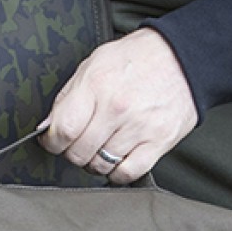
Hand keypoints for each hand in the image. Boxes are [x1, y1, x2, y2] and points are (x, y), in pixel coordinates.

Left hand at [38, 28, 197, 183]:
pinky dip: (117, 172)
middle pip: (79, 153)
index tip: (53, 142)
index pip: (63, 130)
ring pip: (100, 166)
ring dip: (94, 162)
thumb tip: (48, 128)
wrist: (184, 57)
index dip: (52, 142)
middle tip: (78, 144)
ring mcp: (139, 127)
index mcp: (97, 85)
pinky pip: (127, 173)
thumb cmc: (136, 59)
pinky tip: (117, 159)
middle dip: (72, 152)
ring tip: (100, 148)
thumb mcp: (94, 64)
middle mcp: (117, 108)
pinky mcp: (159, 142)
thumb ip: (68, 97)